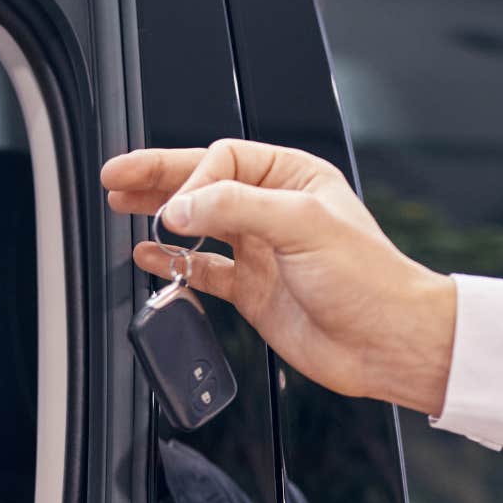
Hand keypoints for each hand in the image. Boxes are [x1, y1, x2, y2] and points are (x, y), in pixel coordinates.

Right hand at [102, 139, 459, 415]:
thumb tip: (179, 207)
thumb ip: (235, 208)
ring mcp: (259, 251)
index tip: (178, 207)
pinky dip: (171, 264)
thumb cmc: (369, 280)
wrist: (385, 342)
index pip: (224, 160)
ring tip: (121, 207)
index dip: (193, 178)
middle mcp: (274, 210)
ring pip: (195, 225)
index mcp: (294, 179)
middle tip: (117, 177)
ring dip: (158, 218)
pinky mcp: (250, 289)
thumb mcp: (302, 225)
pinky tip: (147, 256)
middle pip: (202, 185)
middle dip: (158, 180)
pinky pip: (200, 269)